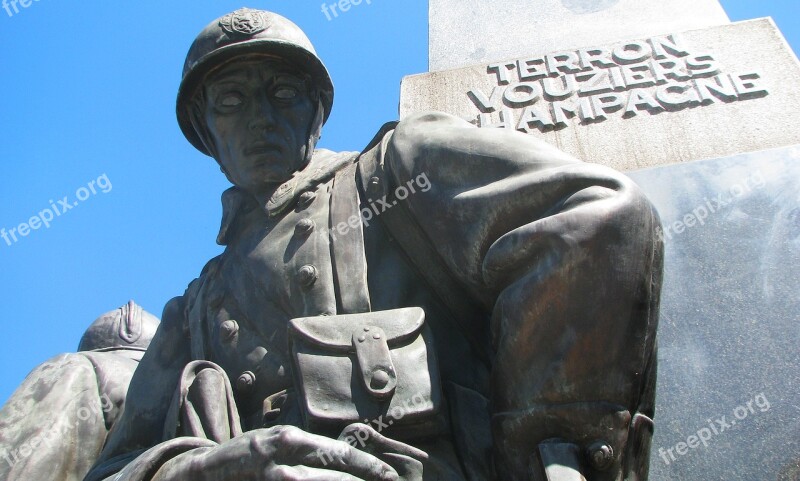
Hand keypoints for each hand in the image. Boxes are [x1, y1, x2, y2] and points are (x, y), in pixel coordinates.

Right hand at [152, 425, 398, 480]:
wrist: (202, 471)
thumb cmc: (249, 454)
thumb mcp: (279, 442)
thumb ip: (308, 450)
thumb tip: (346, 460)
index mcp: (290, 440)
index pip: (338, 452)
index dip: (368, 465)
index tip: (389, 475)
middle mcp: (282, 460)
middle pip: (333, 475)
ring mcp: (272, 480)